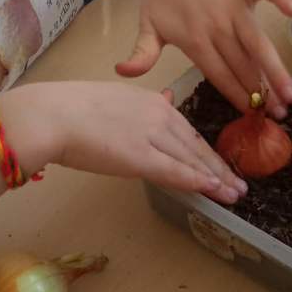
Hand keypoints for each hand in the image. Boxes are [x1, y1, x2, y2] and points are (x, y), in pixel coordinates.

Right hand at [9, 81, 245, 203]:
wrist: (53, 115)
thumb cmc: (72, 108)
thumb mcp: (115, 96)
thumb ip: (142, 104)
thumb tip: (167, 97)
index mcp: (151, 100)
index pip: (185, 130)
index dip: (204, 151)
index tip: (218, 164)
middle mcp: (158, 114)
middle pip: (195, 145)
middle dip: (218, 167)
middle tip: (238, 184)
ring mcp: (151, 136)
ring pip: (191, 159)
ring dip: (215, 178)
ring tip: (234, 194)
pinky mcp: (141, 157)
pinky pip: (176, 171)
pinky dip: (198, 181)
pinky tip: (215, 191)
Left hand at [117, 0, 291, 117]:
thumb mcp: (147, 25)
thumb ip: (142, 53)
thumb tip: (123, 73)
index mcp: (193, 41)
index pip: (219, 76)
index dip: (237, 97)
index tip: (253, 117)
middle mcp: (216, 27)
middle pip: (242, 65)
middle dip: (261, 93)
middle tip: (280, 115)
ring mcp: (231, 5)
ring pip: (257, 42)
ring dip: (275, 67)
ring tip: (291, 92)